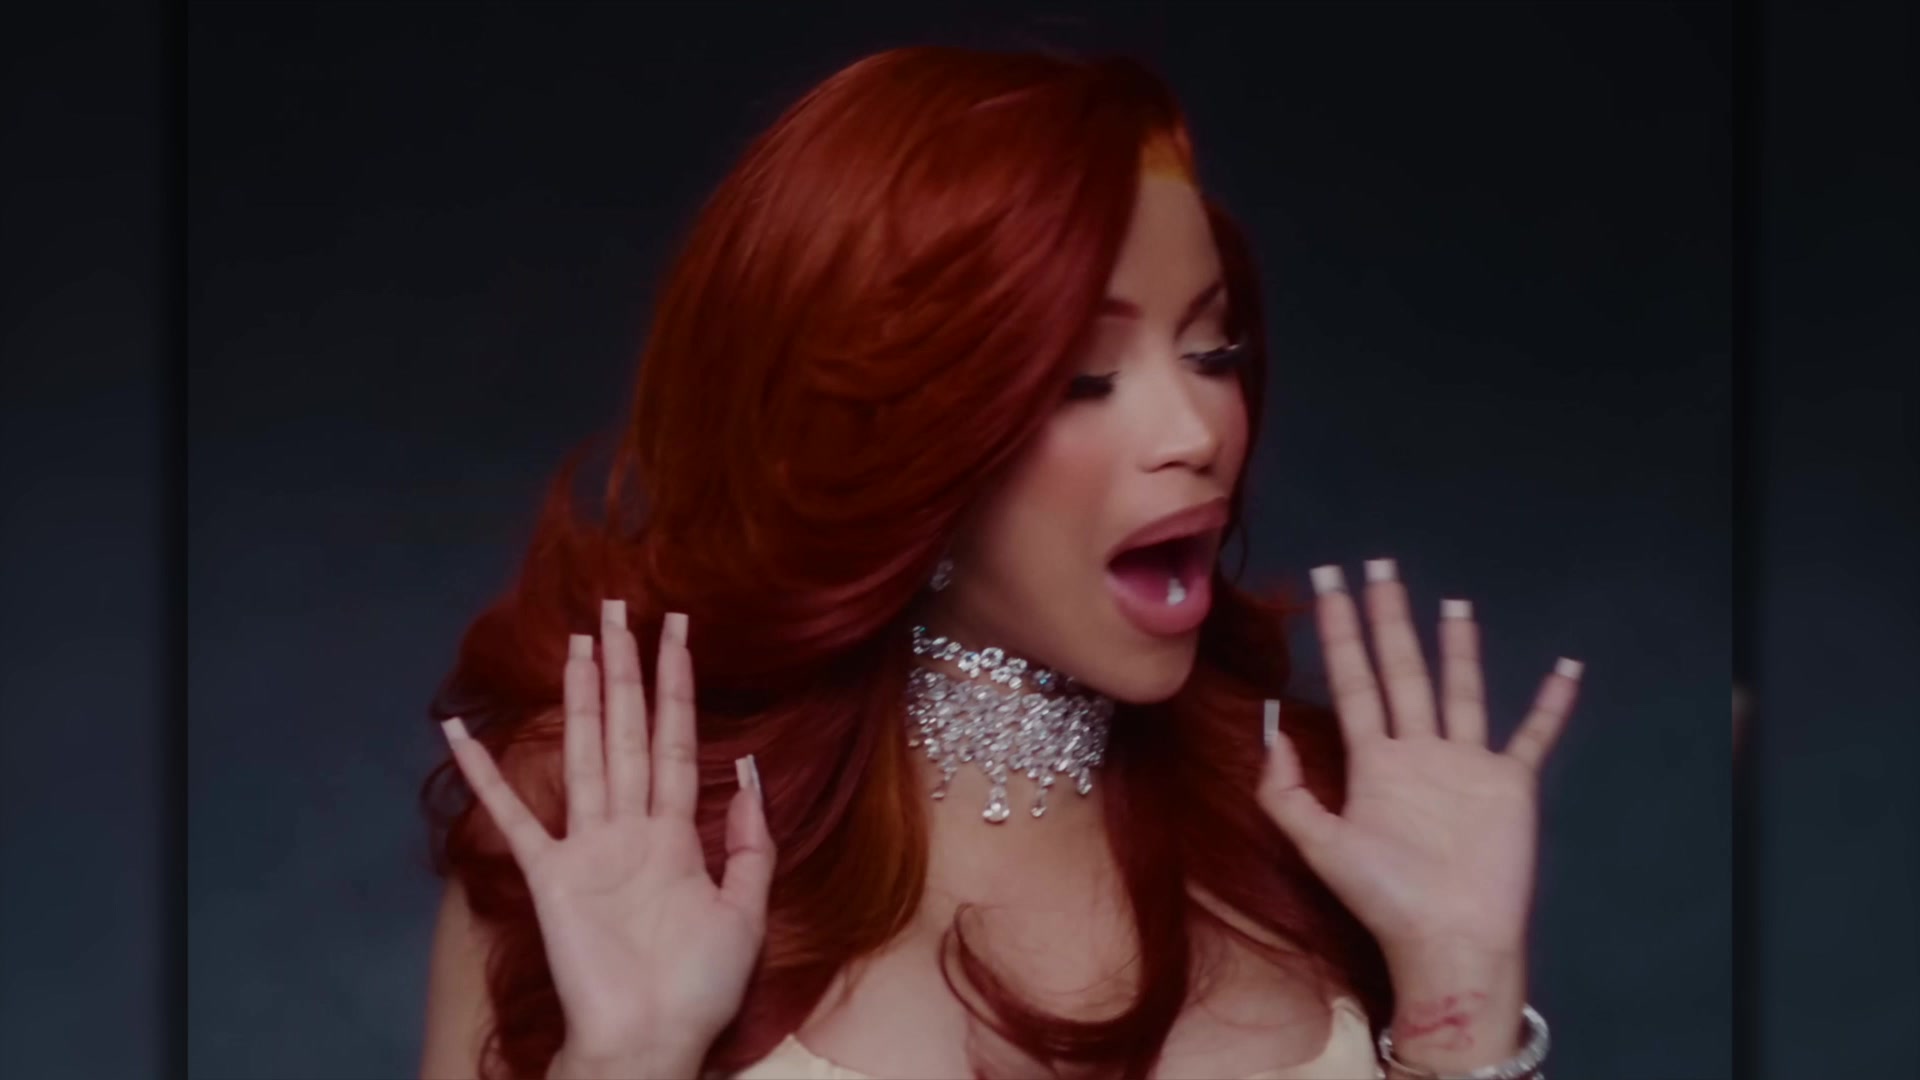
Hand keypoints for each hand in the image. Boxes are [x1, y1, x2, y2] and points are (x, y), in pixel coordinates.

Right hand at [440, 603, 774, 1069]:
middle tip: (617, 606)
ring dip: (579, 698)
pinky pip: (511, 816)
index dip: (677, 684)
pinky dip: (484, 775)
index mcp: (676, 834)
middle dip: (624, 669)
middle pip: (628, 731)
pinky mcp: (549, 874)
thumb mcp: (745, 909)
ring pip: (584, 754)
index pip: (677, 740)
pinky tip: (459, 733)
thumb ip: (751, 842)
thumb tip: (751, 770)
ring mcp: (587, 847)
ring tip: (575, 641)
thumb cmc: (698, 988)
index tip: (678, 629)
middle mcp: (629, 828)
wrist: (650, 1042)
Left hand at [1255, 560, 1580, 960]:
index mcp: (1372, 762)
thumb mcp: (1319, 846)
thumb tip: (1269, 724)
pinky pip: (1534, 735)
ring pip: (1460, 690)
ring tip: (1452, 602)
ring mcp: (1465, 765)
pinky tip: (1565, 669)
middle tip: (1377, 565)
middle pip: (1400, 669)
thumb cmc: (1385, 901)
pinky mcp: (1510, 784)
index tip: (1324, 584)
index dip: (1338, 631)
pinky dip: (1552, 704)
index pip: (1351, 678)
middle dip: (1387, 617)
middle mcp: (1417, 752)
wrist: (1449, 942)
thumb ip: (1285, 790)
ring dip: (1457, 648)